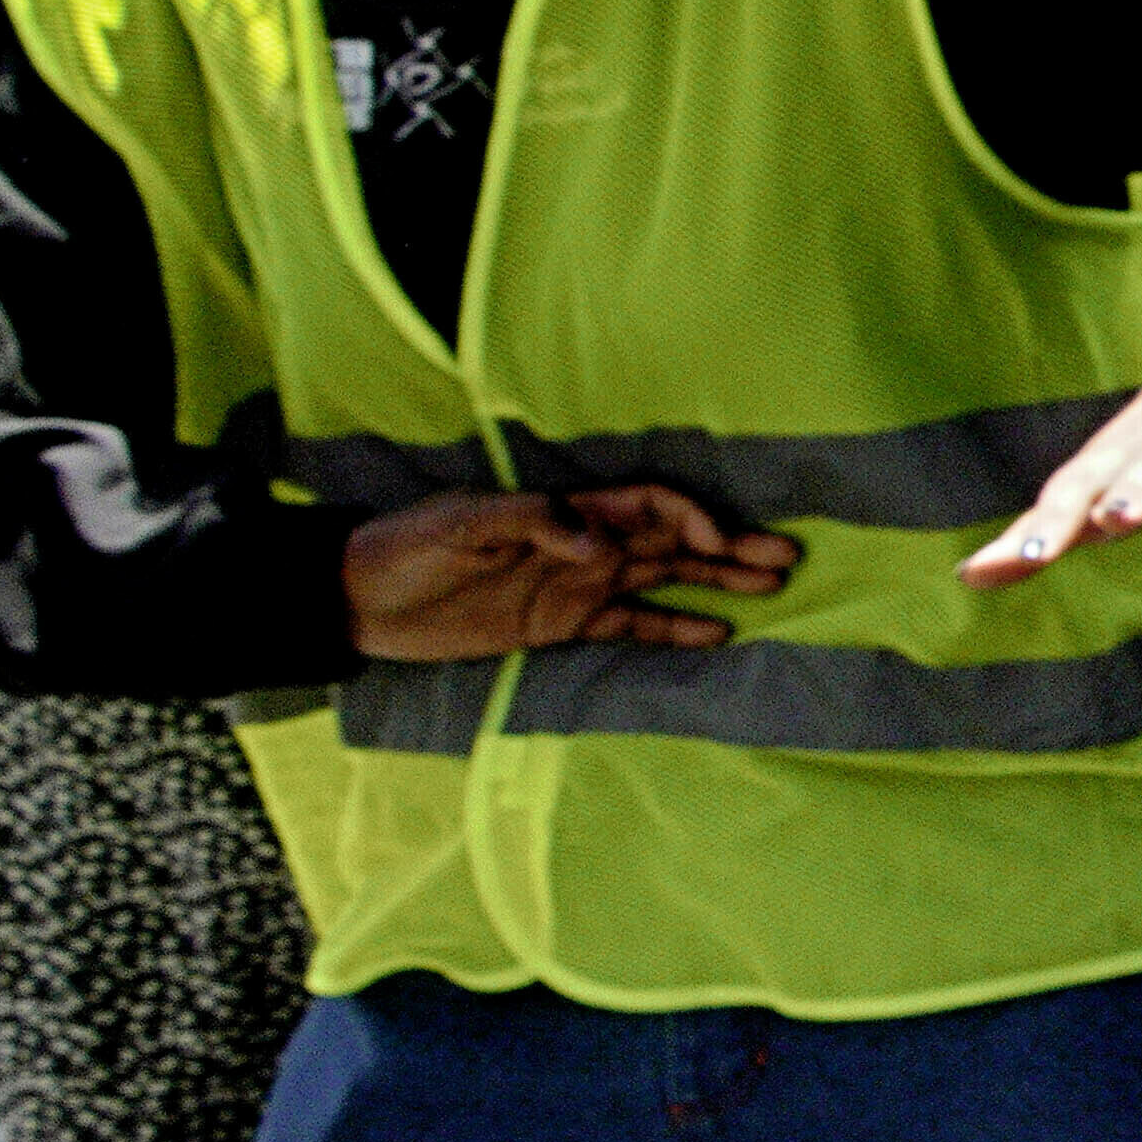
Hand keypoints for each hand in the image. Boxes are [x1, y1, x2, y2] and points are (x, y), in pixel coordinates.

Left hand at [341, 480, 789, 664]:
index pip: (645, 505)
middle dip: (728, 546)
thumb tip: (599, 542)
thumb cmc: (403, 549)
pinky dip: (672, 629)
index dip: (689, 518)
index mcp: (563, 510)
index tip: (719, 542)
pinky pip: (629, 625)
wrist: (358, 600)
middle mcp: (581, 543)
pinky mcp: (561, 624)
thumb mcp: (460, 524)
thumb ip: (531, 522)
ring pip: (663, 579)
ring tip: (770, 589)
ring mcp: (576, 584)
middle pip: (670, 541)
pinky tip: (715, 635)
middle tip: (784, 559)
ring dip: (716, 582)